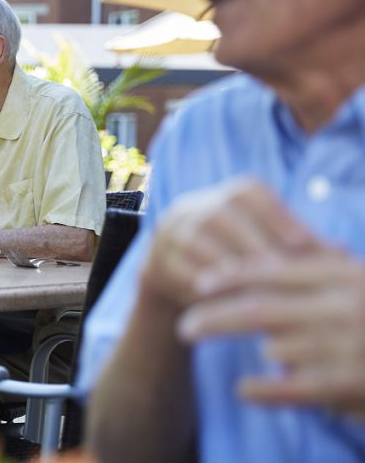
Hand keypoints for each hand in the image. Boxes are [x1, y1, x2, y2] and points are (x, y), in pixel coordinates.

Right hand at [141, 178, 316, 311]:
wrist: (175, 276)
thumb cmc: (234, 257)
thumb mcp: (261, 244)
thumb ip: (294, 245)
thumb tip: (341, 252)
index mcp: (224, 195)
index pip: (250, 194)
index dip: (276, 215)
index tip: (302, 243)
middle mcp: (193, 206)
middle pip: (222, 216)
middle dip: (254, 245)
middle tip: (282, 272)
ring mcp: (171, 233)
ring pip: (199, 243)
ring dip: (227, 268)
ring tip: (256, 290)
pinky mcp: (157, 262)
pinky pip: (180, 271)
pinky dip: (206, 287)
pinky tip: (228, 303)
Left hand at [179, 246, 364, 417]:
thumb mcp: (356, 279)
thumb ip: (317, 267)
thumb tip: (258, 263)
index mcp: (344, 274)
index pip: (272, 271)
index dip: (230, 276)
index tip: (200, 282)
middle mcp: (343, 307)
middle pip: (260, 310)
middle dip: (215, 316)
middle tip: (186, 326)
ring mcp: (348, 347)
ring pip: (277, 348)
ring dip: (255, 351)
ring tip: (226, 345)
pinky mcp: (351, 385)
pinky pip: (292, 389)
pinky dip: (263, 390)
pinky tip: (243, 389)